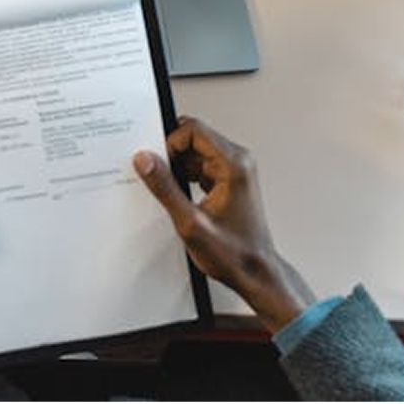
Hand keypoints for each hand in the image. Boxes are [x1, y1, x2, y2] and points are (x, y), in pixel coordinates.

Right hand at [133, 116, 314, 333]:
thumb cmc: (235, 253)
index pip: (194, 129)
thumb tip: (146, 161)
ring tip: (172, 191)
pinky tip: (181, 194)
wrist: (256, 273)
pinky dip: (186, 174)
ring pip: (196, 150)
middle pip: (194, 136)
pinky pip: (202, 163)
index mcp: (234, 164)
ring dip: (179, 165)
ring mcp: (235, 169)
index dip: (170, 142)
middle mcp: (238, 161)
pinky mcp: (230, 178)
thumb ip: (165, 188)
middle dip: (172, 153)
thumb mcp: (191, 223)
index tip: (158, 161)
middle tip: (160, 175)